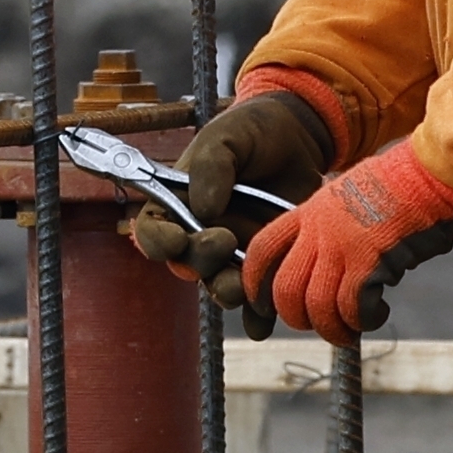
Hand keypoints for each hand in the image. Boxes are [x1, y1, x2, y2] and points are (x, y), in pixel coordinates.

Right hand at [126, 78, 338, 309]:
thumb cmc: (252, 132)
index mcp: (179, 203)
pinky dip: (260, 315)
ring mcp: (234, 252)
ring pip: (220, 286)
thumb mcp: (228, 136)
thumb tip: (204, 208)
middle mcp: (201, 234)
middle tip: (224, 240)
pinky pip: (258, 298)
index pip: (153, 231)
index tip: (177, 239)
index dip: (158, 241)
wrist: (300, 138)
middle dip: (201, 261)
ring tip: (245, 284)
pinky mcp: (266, 262)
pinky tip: (266, 321)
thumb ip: (212, 165)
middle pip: (187, 265)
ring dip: (229, 292)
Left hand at [242, 141, 452, 347]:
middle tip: (317, 324)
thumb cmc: (402, 182)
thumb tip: (340, 263)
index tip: (264, 306)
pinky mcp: (371, 263)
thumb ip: (334, 226)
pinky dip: (363, 321)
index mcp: (310, 212)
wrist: (429, 171)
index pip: (262, 250)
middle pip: (284, 290)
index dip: (255, 283)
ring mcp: (343, 247)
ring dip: (332, 329)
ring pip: (317, 307)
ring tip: (350, 331)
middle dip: (296, 317)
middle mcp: (319, 231)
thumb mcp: (350, 194)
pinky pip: (354, 308)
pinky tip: (378, 314)